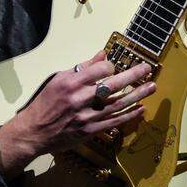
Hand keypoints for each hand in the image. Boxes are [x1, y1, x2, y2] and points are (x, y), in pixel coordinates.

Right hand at [0, 51, 153, 178]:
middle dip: (133, 75)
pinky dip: (130, 115)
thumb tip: (102, 55)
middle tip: (147, 68)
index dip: (110, 66)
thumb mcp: (59, 80)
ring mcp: (87, 116)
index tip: (113, 66)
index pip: (99, 70)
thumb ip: (82, 68)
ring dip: (138, 95)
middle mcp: (80, 99)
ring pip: (119, 104)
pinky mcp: (91, 130)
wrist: (35, 131)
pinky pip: (115, 121)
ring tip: (152, 86)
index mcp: (71, 83)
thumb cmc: (45, 103)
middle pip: (113, 85)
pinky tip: (141, 108)